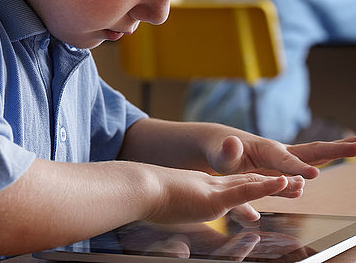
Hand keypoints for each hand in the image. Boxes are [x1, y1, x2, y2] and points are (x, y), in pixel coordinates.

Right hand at [144, 166, 291, 223]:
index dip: (247, 187)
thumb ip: (173, 236)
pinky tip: (282, 182)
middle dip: (268, 183)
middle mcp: (208, 185)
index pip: (228, 187)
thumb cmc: (144, 201)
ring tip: (295, 183)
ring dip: (275, 184)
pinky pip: (245, 191)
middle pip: (244, 182)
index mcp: (197, 188)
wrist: (138, 188)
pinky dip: (266, 186)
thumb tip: (177, 251)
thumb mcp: (165, 218)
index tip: (260, 186)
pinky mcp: (214, 198)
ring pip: (251, 184)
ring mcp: (212, 190)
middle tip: (289, 183)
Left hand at [208, 134, 355, 179]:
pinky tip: (341, 159)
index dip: (297, 168)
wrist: (222, 146)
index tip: (312, 176)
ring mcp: (286, 161)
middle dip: (337, 149)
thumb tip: (232, 141)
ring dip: (339, 152)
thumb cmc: (221, 152)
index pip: (284, 162)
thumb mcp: (220, 154)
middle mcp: (281, 153)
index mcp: (267, 151)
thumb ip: (227, 152)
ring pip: (317, 157)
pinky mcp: (286, 169)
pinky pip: (311, 167)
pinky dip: (328, 162)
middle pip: (313, 151)